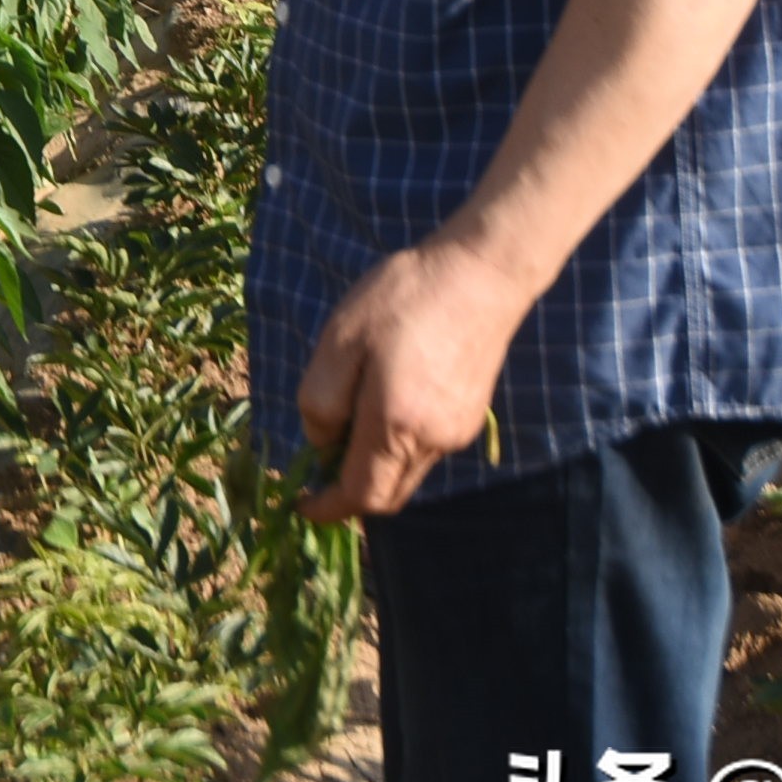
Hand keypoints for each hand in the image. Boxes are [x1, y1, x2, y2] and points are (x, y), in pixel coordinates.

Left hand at [291, 236, 537, 518]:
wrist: (480, 273)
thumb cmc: (402, 300)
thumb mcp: (339, 341)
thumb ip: (322, 401)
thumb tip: (320, 442)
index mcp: (397, 427)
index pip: (362, 496)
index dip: (328, 508)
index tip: (301, 504)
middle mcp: (433, 442)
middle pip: (388, 494)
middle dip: (350, 491)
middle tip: (318, 464)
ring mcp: (458, 432)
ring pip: (407, 473)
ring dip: (374, 465)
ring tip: (348, 419)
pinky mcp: (470, 417)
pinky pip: (426, 451)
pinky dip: (397, 446)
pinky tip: (383, 402)